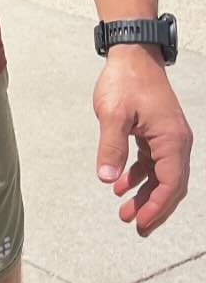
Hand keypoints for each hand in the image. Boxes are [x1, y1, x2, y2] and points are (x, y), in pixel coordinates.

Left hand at [94, 46, 192, 235]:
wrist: (131, 55)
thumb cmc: (125, 81)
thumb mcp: (112, 115)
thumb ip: (111, 148)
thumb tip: (106, 178)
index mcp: (172, 140)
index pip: (170, 183)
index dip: (156, 207)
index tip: (140, 223)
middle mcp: (176, 141)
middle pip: (171, 184)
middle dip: (154, 208)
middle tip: (136, 227)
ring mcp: (167, 137)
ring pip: (162, 175)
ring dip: (145, 194)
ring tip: (125, 212)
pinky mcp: (157, 132)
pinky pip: (153, 162)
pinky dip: (139, 176)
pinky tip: (120, 186)